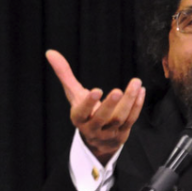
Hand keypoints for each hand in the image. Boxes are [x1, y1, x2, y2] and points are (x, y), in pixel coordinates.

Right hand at [46, 49, 144, 163]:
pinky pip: (131, 120)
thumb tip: (50, 52)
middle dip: (110, 105)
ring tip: (136, 83)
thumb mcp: (73, 94)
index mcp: (79, 119)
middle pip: (102, 118)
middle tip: (117, 91)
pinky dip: (137, 105)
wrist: (98, 139)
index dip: (88, 103)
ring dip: (129, 101)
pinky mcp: (123, 133)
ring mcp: (109, 132)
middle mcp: (93, 128)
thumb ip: (64, 74)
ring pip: (120, 119)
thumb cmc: (84, 110)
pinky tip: (141, 91)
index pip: (82, 113)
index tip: (96, 90)